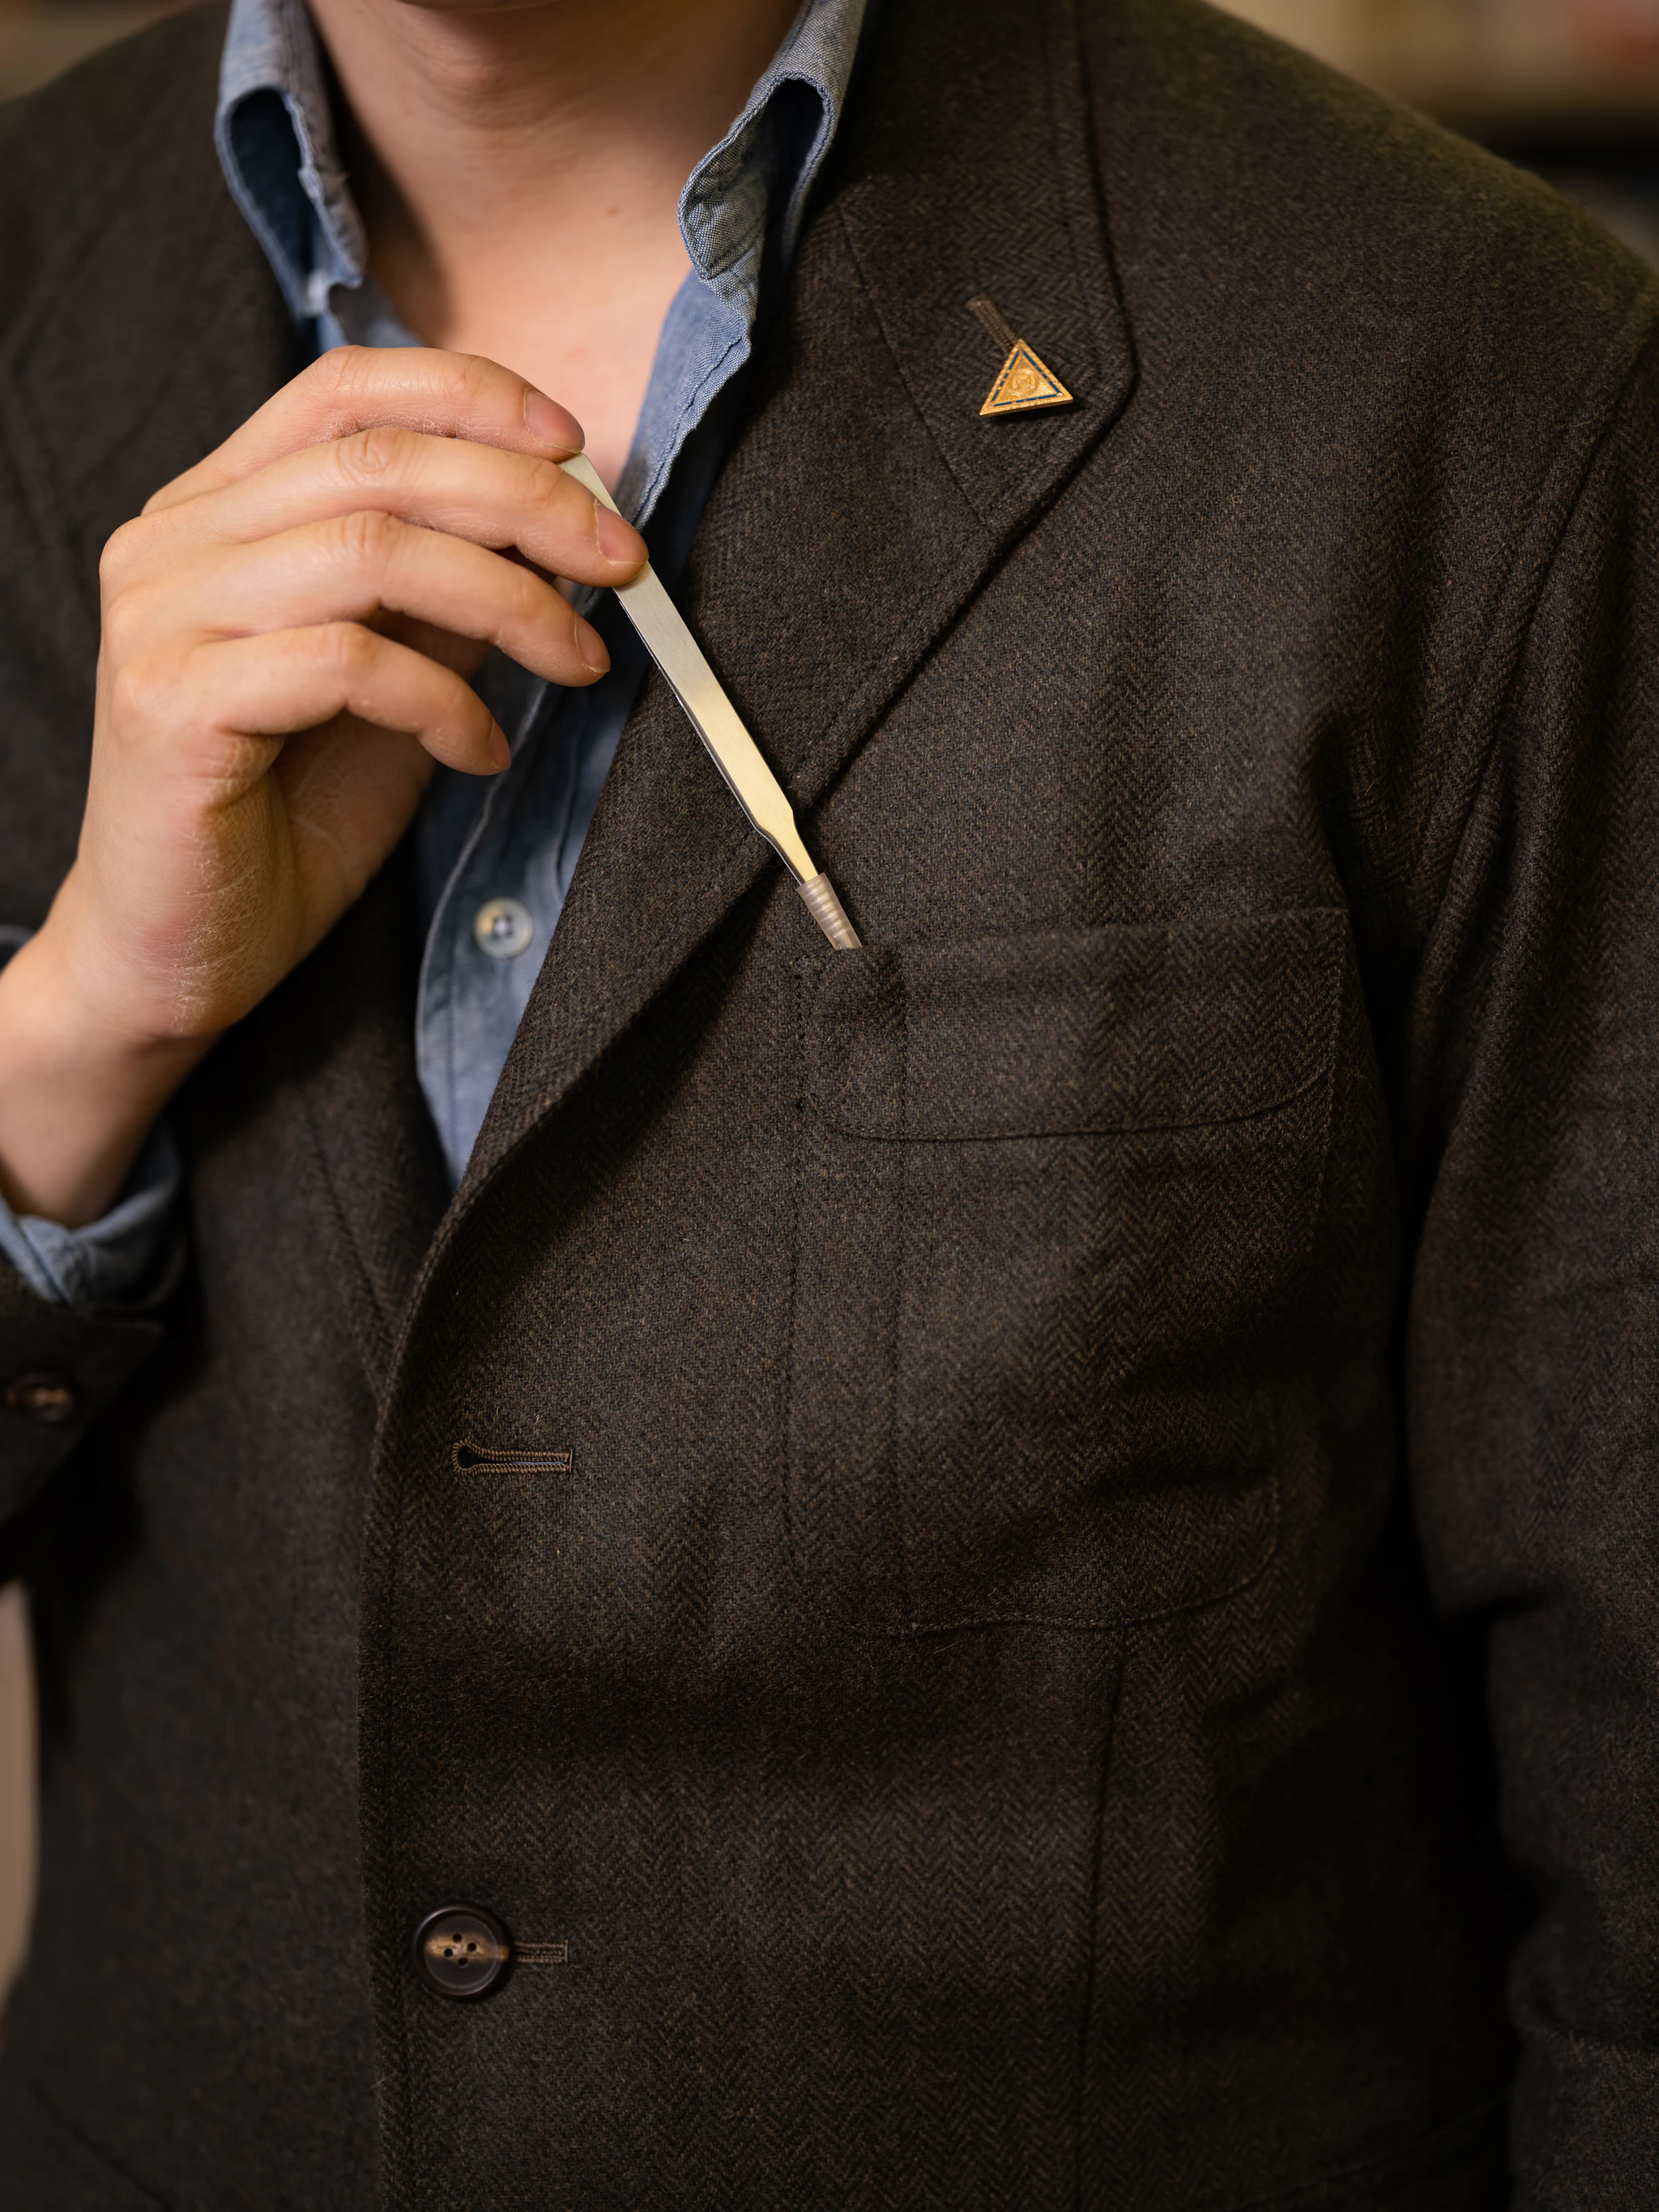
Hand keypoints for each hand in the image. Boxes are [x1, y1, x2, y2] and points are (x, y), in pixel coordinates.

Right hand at [0, 346, 645, 1229]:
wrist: (179, 953)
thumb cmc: (281, 820)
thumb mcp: (390, 685)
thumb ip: (444, 597)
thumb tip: (554, 526)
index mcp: (214, 508)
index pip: (343, 390)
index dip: (469, 396)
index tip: (574, 447)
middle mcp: (172, 540)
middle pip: (377, 462)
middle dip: (527, 503)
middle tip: (623, 564)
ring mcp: (160, 615)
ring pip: (369, 550)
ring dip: (507, 602)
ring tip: (578, 665)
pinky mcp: (172, 700)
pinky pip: (346, 662)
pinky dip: (443, 702)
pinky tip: (481, 752)